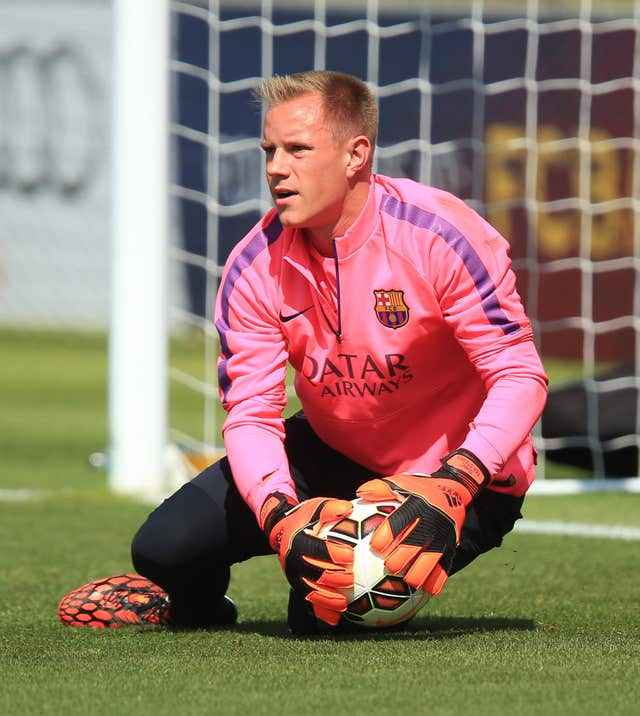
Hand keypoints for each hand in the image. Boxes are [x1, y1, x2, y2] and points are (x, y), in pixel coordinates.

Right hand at [260, 492, 353, 625]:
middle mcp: (292, 561)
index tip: (350, 557)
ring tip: (345, 604)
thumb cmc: (307, 517)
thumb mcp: (316, 507)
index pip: (314, 548)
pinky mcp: (297, 586)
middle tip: (351, 580)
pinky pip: (309, 602)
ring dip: (327, 600)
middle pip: (312, 573)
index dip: (331, 553)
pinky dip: (322, 612)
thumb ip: (331, 508)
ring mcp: (293, 576)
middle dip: (332, 578)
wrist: (283, 530)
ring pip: (309, 592)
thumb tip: (349, 508)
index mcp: (297, 540)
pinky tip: (336, 620)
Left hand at [356, 450, 489, 595]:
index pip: (400, 520)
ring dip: (421, 572)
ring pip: (433, 557)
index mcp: (417, 504)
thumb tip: (359, 494)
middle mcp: (432, 520)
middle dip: (403, 557)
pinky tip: (428, 591)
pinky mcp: (452, 545)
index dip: (387, 534)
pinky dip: (439, 579)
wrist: (452, 491)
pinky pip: (447, 565)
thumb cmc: (417, 490)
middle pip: (416, 541)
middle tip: (389, 567)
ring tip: (408, 583)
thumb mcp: (400, 483)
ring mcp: (444, 534)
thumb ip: (379, 489)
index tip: (375, 547)